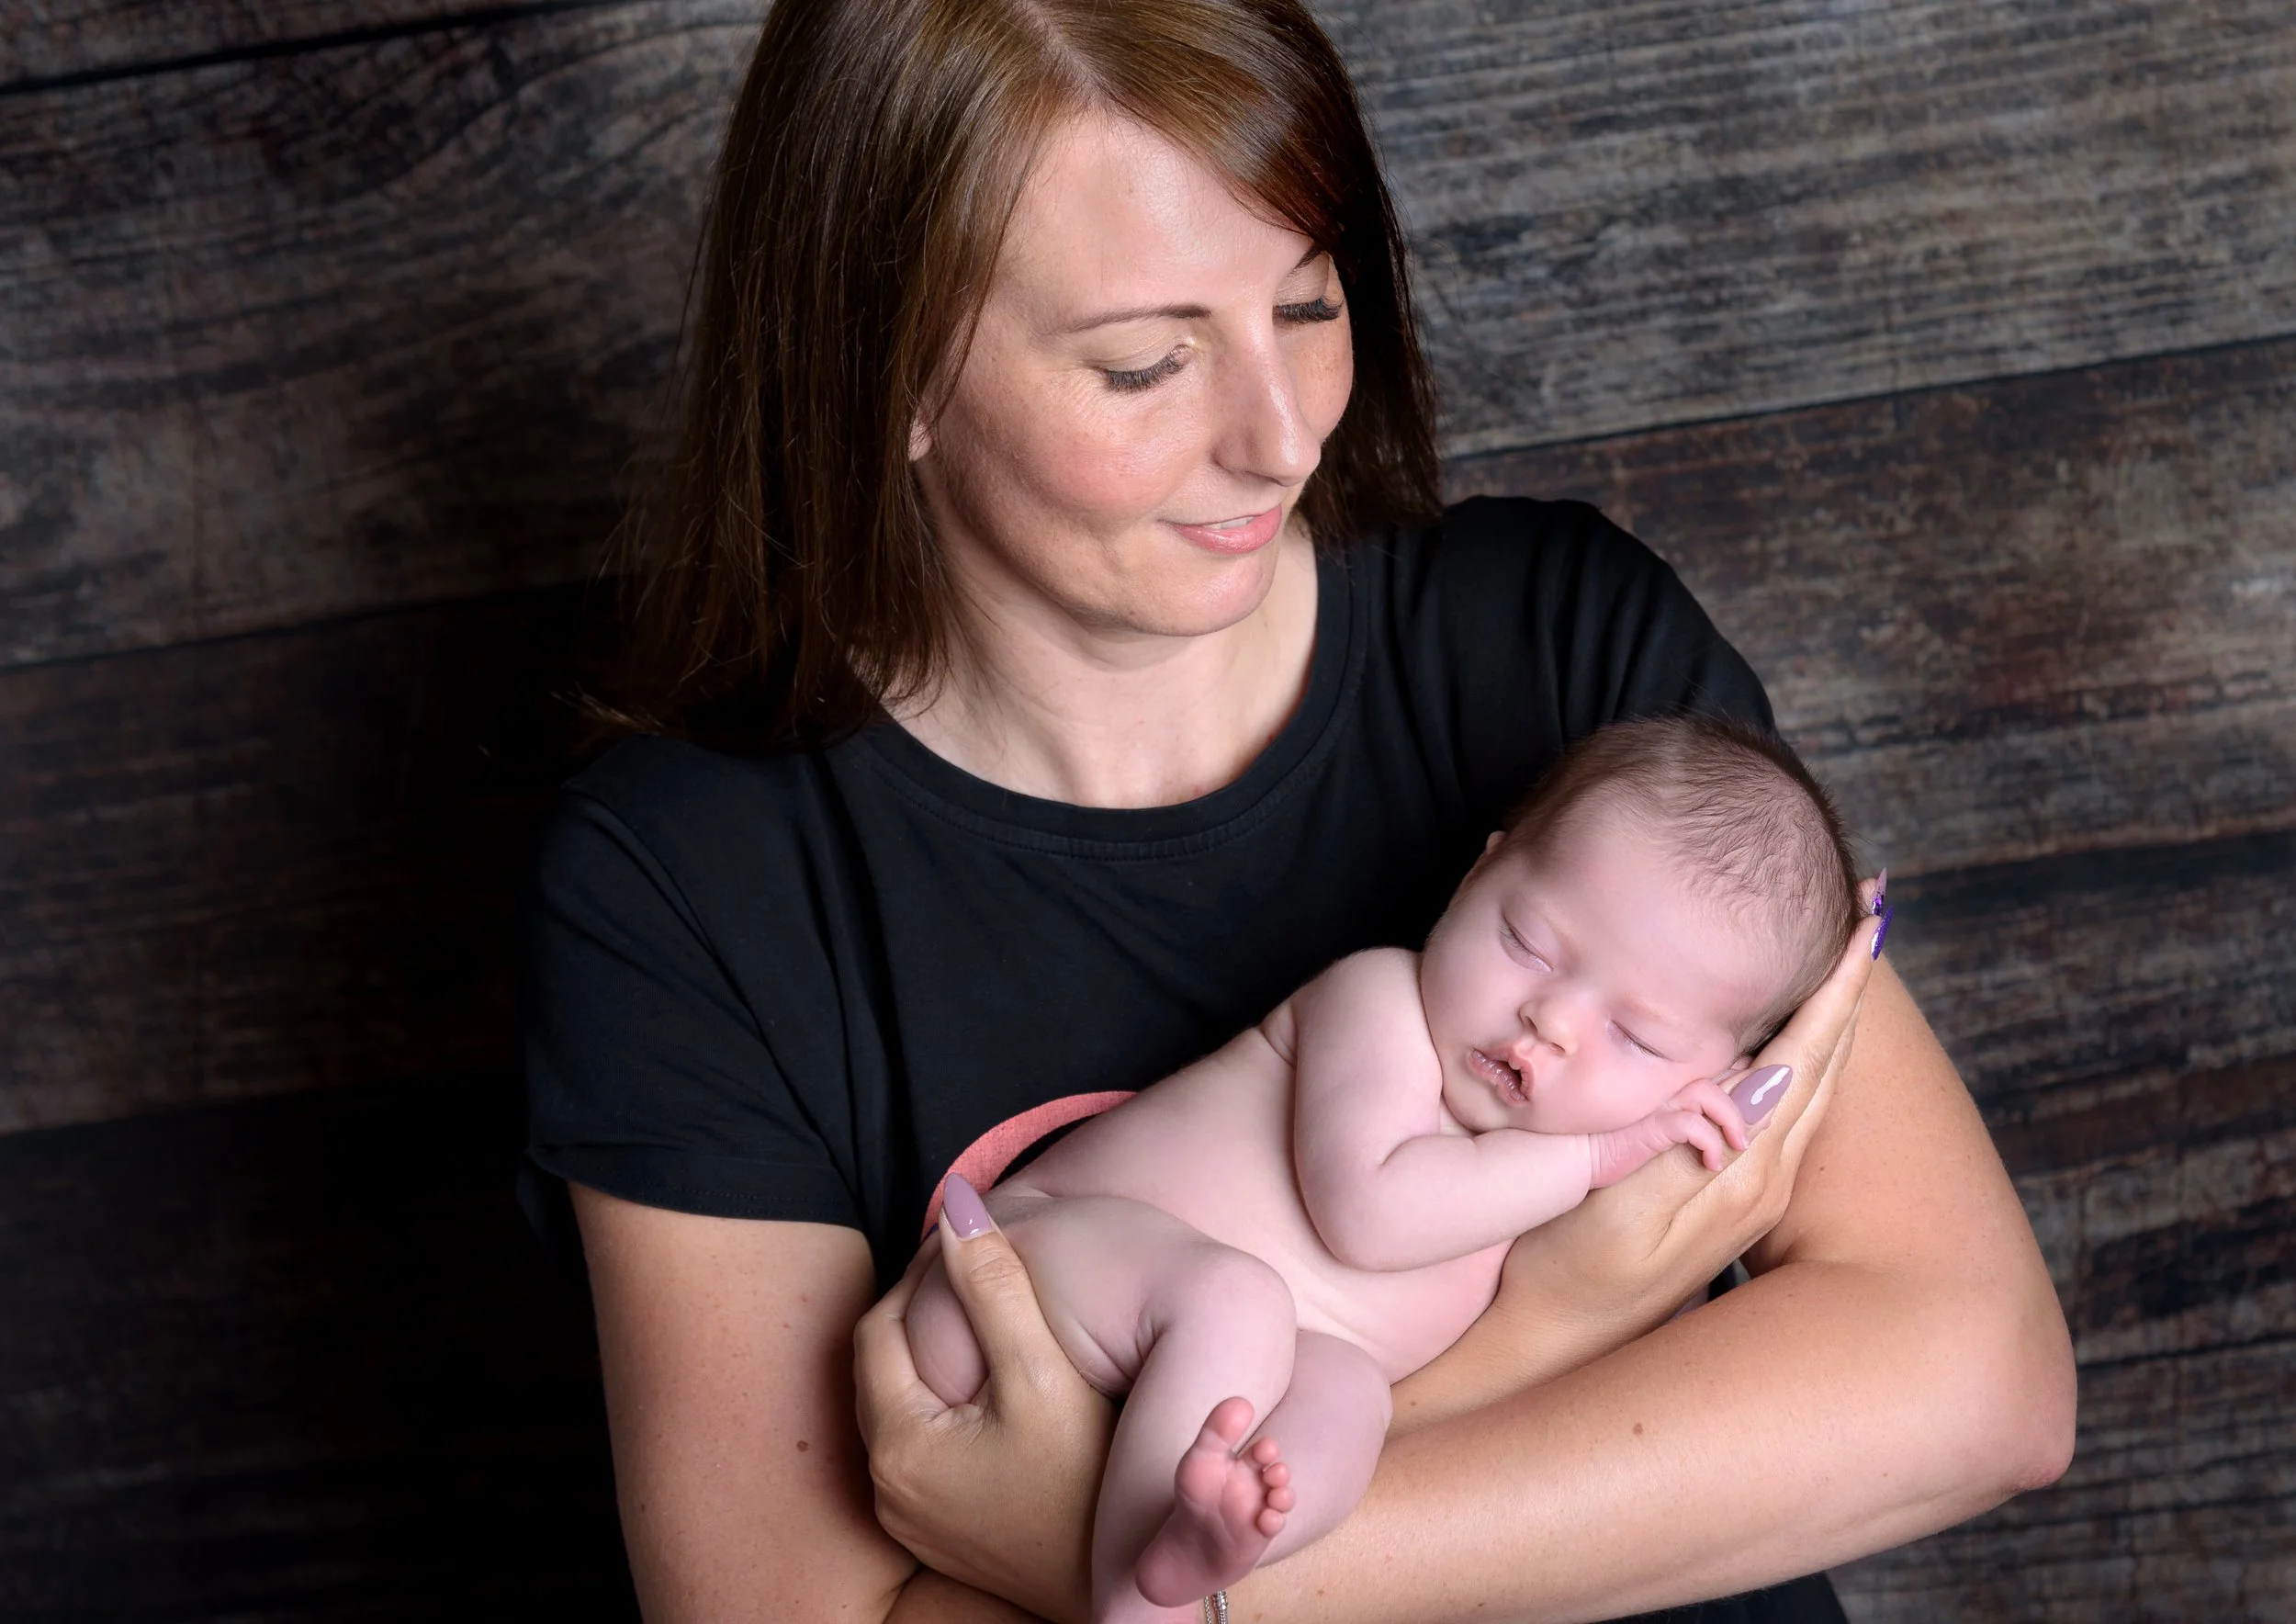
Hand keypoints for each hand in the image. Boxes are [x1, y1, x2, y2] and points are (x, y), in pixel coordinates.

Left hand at [853, 1188, 1114, 1623]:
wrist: (1130, 1585)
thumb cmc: (1091, 1484)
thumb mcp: (1044, 1373)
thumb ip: (994, 1287)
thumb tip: (956, 1205)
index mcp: (900, 1446)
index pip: (879, 1326)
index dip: (919, 1272)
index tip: (965, 1239)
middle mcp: (890, 1490)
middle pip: (884, 1367)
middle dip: (921, 1310)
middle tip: (972, 1266)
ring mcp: (915, 1519)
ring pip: (904, 1406)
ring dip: (933, 1355)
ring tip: (988, 1313)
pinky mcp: (945, 1533)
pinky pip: (928, 1446)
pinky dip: (949, 1401)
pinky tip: (998, 1381)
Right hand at [1393, 881, 1885, 1425]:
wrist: (1555, 1344)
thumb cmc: (1565, 1269)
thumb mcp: (1618, 1208)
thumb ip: (1684, 1142)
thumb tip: (1753, 1077)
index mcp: (1745, 1167)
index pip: (1806, 1052)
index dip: (1836, 983)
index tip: (1867, 917)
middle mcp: (1766, 1176)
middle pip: (1825, 1060)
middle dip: (1850, 984)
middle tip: (1872, 908)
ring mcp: (1754, 1189)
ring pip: (1812, 1082)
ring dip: (1832, 1014)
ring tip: (1847, 956)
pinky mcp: (1733, 1196)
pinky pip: (1788, 1103)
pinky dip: (1803, 1049)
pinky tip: (1792, 1034)